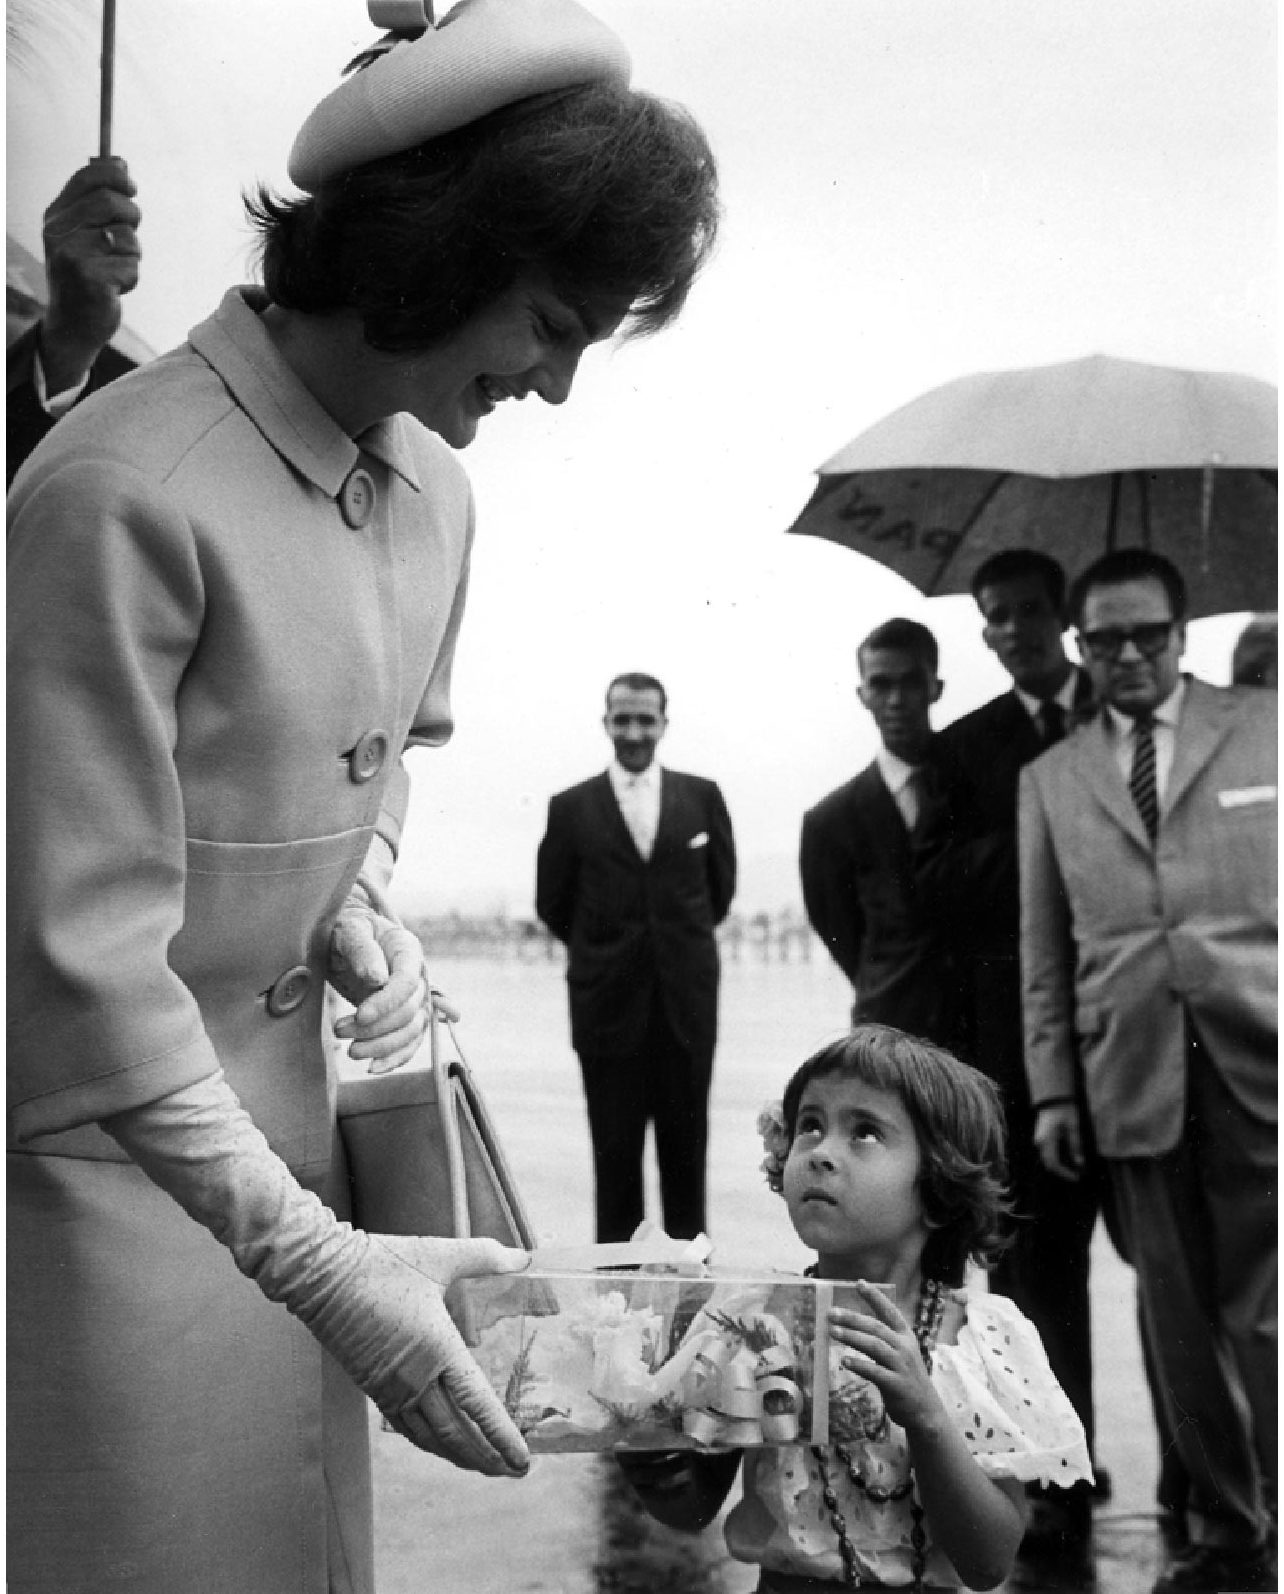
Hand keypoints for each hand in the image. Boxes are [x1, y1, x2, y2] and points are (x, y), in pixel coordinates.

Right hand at [40, 157, 140, 392]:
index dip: (116, 175)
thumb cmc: (85, 274)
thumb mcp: (83, 232)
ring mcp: (73, 256)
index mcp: (55, 215)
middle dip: (131, 217)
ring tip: (114, 268)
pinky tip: (113, 288)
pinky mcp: (91, 280)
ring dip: (132, 255)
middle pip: (111, 202)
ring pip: (127, 237)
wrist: (73, 324)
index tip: (130, 186)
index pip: (89, 176)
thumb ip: (97, 199)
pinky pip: (131, 266)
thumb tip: (119, 161)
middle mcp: (59, 232)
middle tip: (128, 236)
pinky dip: (130, 278)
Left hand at [328, 901, 428, 1072]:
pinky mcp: (404, 1017)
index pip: (408, 982)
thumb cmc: (345, 929)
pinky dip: (394, 1059)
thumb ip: (362, 950)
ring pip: (411, 1032)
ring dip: (382, 1046)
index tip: (359, 1015)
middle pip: (409, 1011)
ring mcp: (414, 999)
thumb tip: (377, 978)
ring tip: (351, 1052)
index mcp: (407, 950)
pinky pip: (409, 1043)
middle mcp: (418, 976)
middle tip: (340, 1030)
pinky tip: (373, 1068)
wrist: (343, 938)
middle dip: (376, 1027)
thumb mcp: (349, 930)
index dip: (387, 1003)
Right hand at [354, 1234, 531, 1475]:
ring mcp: (392, 1388)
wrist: (323, 1276)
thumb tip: (524, 1258)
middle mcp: (416, 1379)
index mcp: (439, 1348)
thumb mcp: (439, 1255)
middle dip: (488, 1457)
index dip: (502, 1435)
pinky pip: (406, 1427)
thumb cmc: (382, 1264)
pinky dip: (429, 1443)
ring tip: (486, 1468)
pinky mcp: (373, 1387)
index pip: (477, 1404)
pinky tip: (441, 1447)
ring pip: (430, 1437)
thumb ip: (486, 1257)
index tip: (523, 1459)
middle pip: (457, 1434)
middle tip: (514, 1473)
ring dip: (460, 1457)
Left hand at [829, 1280, 942, 1433]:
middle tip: (831, 1313)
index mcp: (906, 1336)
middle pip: (876, 1327)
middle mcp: (904, 1347)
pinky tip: (844, 1361)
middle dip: (852, 1318)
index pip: (890, 1311)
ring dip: (852, 1337)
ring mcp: (901, 1366)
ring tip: (832, 1332)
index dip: (875, 1297)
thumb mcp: (900, 1353)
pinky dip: (859, 1365)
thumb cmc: (906, 1377)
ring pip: (874, 1345)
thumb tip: (852, 1325)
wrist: (926, 1410)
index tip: (859, 1283)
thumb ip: (882, 1339)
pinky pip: (875, 1372)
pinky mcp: (896, 1385)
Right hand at [1034, 1103, 1084, 1180]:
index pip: (1054, 1163)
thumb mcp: (1073, 1127)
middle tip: (1076, 1175)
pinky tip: (1067, 1159)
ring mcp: (1039, 1140)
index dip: (1065, 1173)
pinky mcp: (1041, 1138)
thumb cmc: (1064, 1111)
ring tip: (1073, 1169)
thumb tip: (1080, 1163)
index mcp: (1047, 1140)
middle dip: (1062, 1171)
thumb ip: (1075, 1146)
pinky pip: (1047, 1153)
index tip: (1077, 1177)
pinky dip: (1057, 1159)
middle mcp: (1040, 1142)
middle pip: (1049, 1163)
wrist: (1054, 1098)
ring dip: (1059, 1166)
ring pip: (1047, 1159)